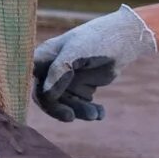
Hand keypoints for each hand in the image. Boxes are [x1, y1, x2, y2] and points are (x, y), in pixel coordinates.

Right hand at [30, 4, 156, 121]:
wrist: (124, 41)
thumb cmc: (97, 40)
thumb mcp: (77, 51)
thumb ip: (59, 70)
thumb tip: (46, 94)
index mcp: (44, 57)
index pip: (34, 81)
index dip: (43, 98)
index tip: (60, 108)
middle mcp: (51, 69)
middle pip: (49, 97)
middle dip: (61, 108)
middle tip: (72, 117)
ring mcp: (65, 80)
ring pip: (65, 104)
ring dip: (79, 111)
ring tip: (96, 114)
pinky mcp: (79, 87)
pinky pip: (80, 105)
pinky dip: (90, 110)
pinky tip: (100, 112)